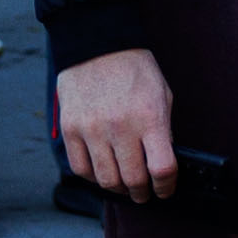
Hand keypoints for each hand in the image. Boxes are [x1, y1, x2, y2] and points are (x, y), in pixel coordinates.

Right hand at [58, 47, 176, 196]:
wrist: (97, 44)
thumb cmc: (134, 70)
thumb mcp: (161, 95)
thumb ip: (162, 131)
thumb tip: (161, 164)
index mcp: (149, 117)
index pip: (162, 168)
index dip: (167, 186)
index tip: (166, 189)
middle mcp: (120, 127)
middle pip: (133, 180)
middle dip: (143, 193)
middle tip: (145, 193)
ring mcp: (92, 129)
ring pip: (106, 180)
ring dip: (119, 189)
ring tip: (124, 186)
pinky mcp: (71, 129)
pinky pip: (81, 169)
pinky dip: (94, 177)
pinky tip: (102, 172)